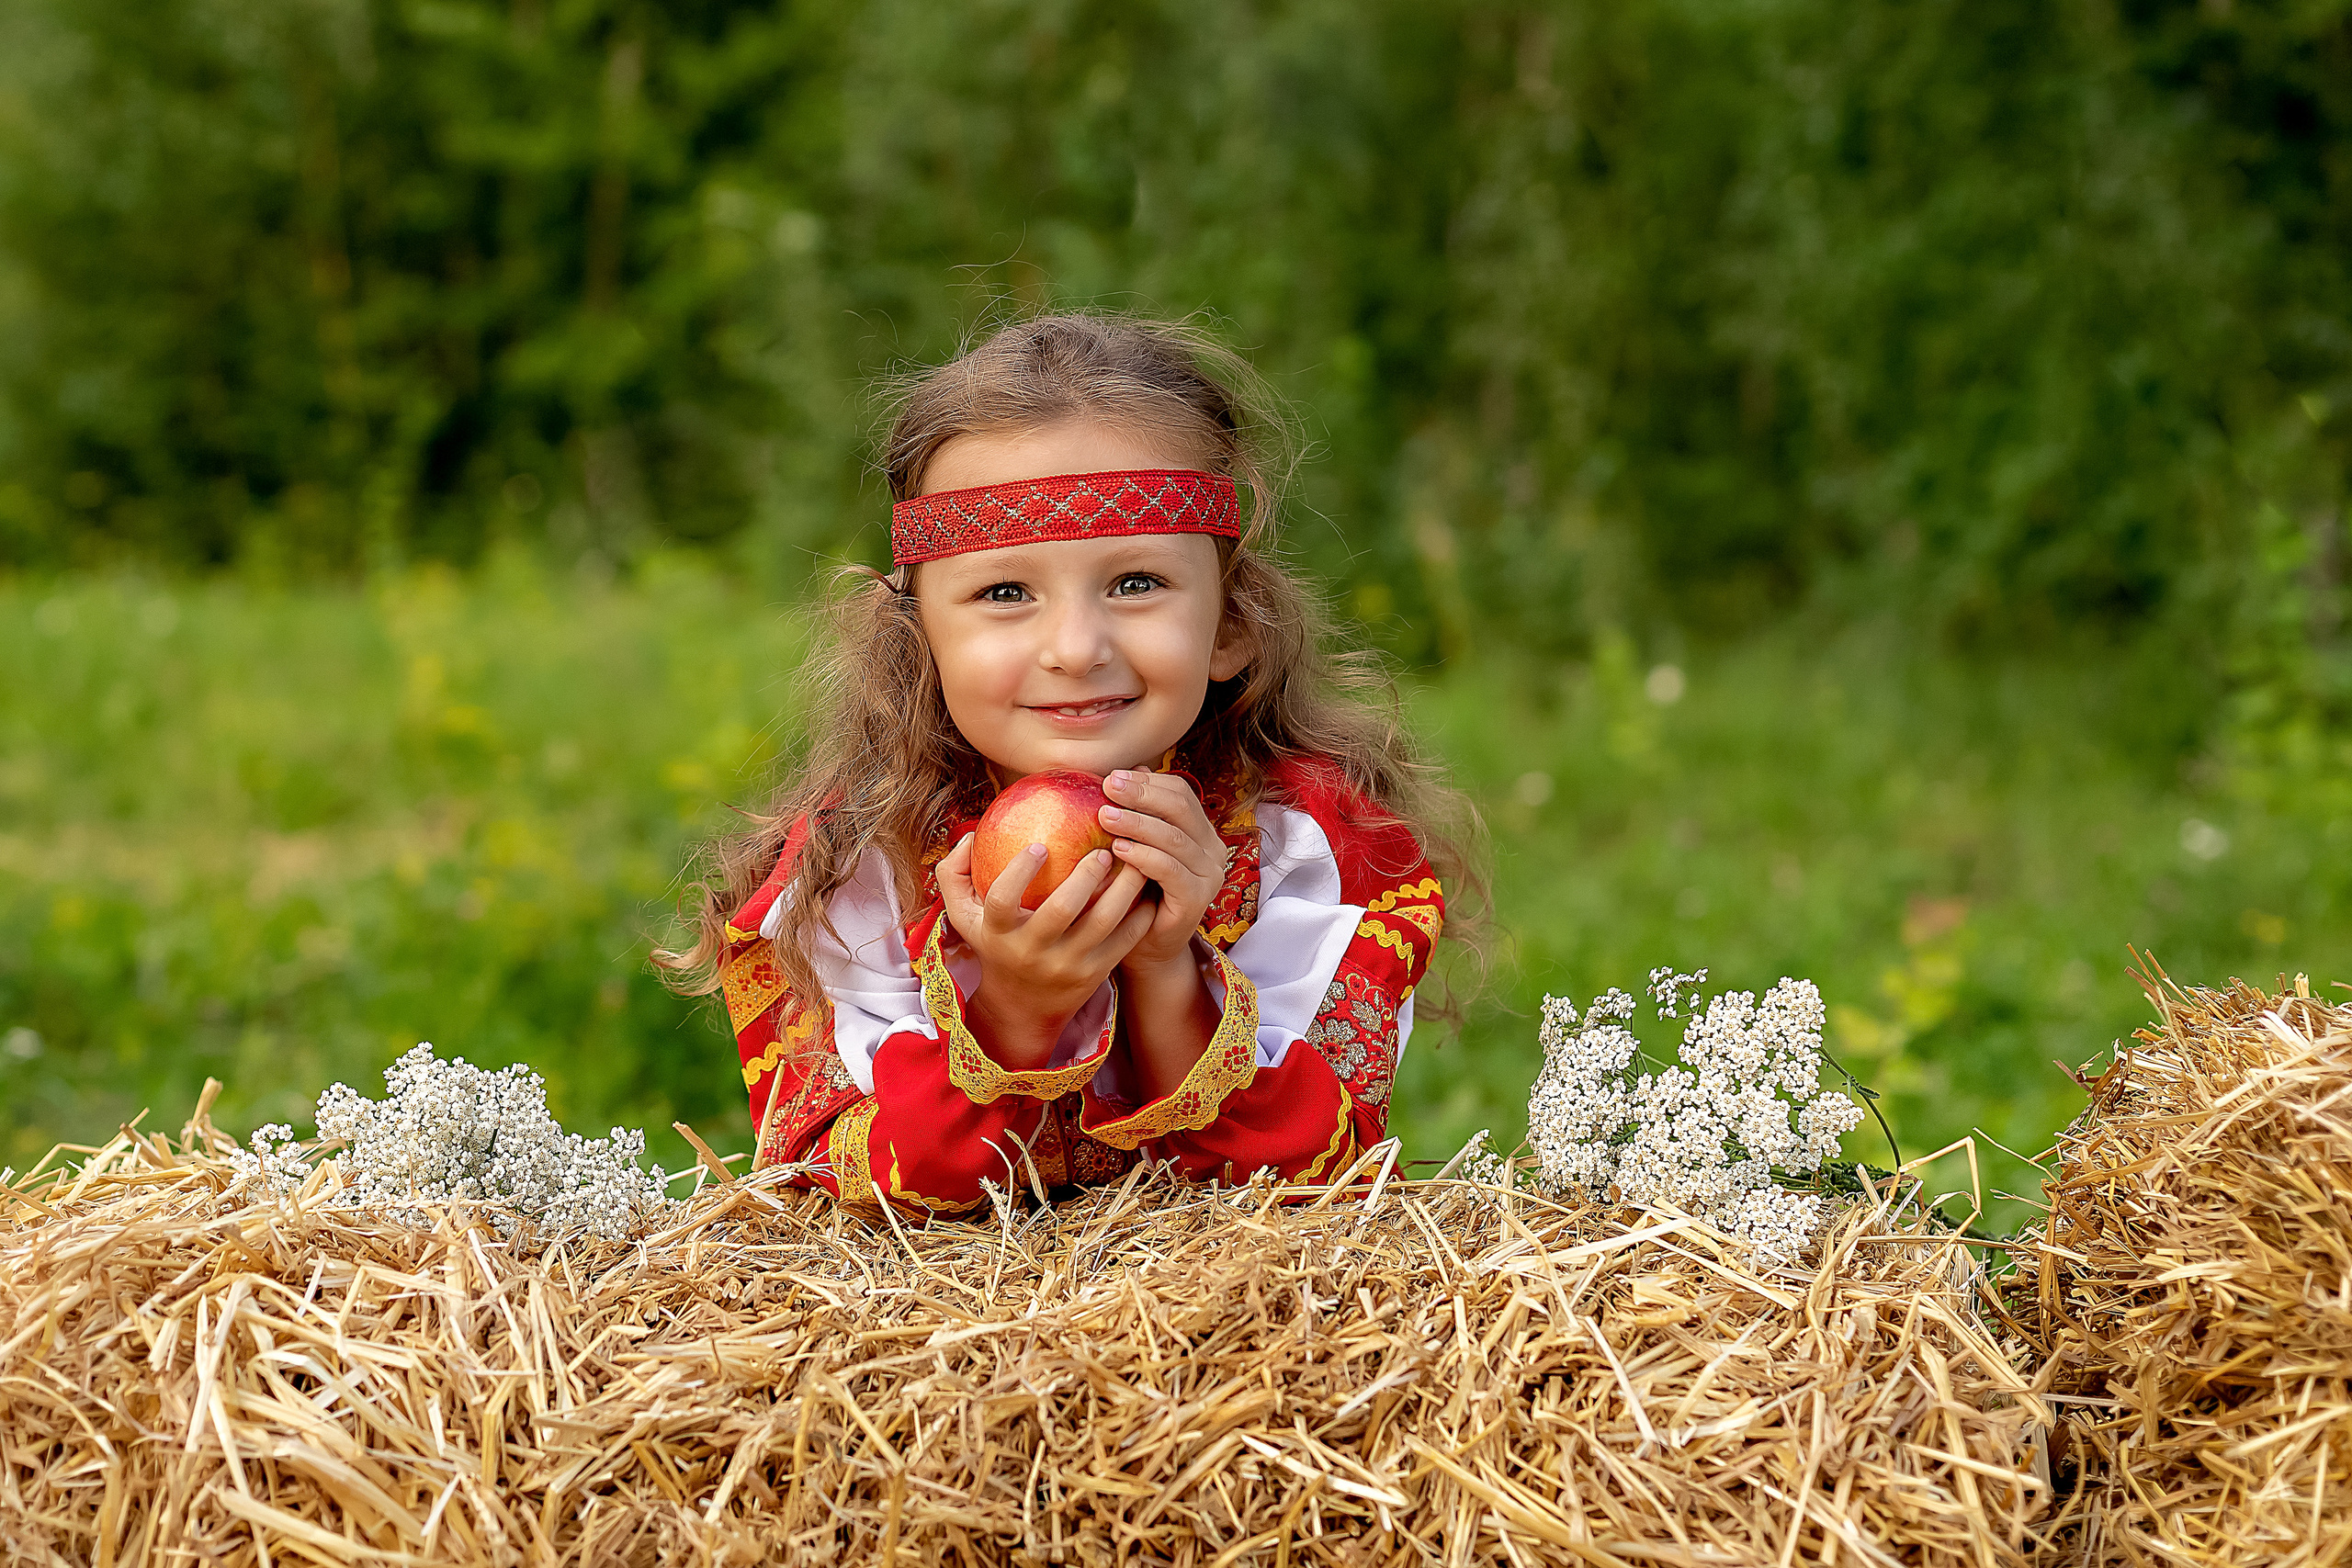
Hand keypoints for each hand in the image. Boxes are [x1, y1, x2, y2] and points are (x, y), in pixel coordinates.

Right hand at [937, 831, 1155, 1070]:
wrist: (1023, 1007)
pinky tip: (1149, 889)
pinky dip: (1140, 914)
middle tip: (1104, 848)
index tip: (1039, 845)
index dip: (1018, 872)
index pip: (1002, 901)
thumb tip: (973, 834)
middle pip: (1061, 910)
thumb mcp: (963, 915)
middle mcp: (1032, 951)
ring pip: (1102, 923)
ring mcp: (1066, 965)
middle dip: (1086, 875)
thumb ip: (954, 873)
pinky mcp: (1095, 974)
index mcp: (998, 933)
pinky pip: (1124, 940)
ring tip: (1136, 860)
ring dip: (1124, 888)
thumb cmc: (994, 943)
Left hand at [1098, 768, 1229, 976]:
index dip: (1146, 781)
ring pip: (1174, 837)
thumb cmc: (1136, 894)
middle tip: (1107, 787)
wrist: (1145, 948)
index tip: (1110, 777)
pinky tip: (1117, 849)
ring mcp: (1209, 875)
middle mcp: (1212, 850)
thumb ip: (1135, 814)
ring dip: (1137, 823)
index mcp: (1200, 831)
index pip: (1180, 792)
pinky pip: (1170, 869)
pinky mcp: (1197, 899)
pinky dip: (1143, 855)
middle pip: (1180, 808)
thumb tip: (1124, 772)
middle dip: (1141, 794)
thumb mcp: (1134, 847)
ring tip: (1104, 816)